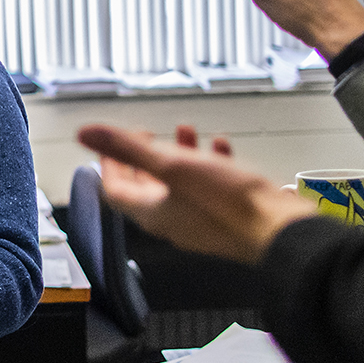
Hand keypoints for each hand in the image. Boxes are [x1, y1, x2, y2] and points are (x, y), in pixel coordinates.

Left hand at [77, 122, 312, 265]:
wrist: (278, 232)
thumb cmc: (228, 203)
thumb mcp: (173, 165)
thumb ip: (128, 148)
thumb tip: (85, 133)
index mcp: (153, 213)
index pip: (115, 190)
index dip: (110, 163)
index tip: (116, 141)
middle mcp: (173, 221)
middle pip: (146, 189)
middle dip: (143, 158)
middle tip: (147, 136)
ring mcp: (201, 221)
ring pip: (180, 185)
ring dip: (179, 155)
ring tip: (186, 130)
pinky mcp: (227, 218)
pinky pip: (211, 188)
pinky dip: (210, 163)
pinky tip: (220, 146)